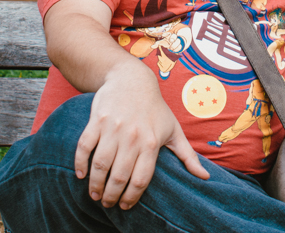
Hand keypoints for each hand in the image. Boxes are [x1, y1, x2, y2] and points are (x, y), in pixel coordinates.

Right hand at [74, 61, 209, 209]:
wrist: (132, 79)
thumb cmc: (155, 108)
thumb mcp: (174, 129)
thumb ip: (187, 155)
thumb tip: (204, 176)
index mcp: (151, 143)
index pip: (140, 180)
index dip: (131, 198)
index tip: (125, 206)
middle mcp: (132, 137)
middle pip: (119, 176)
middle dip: (111, 196)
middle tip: (107, 203)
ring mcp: (113, 129)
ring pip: (100, 164)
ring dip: (95, 184)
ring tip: (94, 194)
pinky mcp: (97, 120)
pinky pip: (84, 146)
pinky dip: (80, 162)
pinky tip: (81, 175)